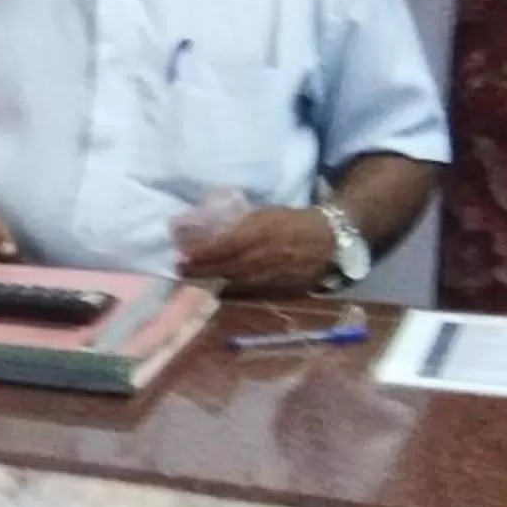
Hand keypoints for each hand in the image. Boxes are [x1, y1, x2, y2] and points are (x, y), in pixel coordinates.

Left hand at [177, 204, 336, 292]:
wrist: (328, 243)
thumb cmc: (292, 222)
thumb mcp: (265, 215)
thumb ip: (238, 225)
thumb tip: (208, 228)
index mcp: (258, 234)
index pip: (220, 246)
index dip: (198, 253)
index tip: (179, 254)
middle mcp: (260, 258)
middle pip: (221, 267)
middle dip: (197, 270)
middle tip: (179, 269)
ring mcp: (267, 277)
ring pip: (231, 282)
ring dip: (210, 281)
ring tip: (193, 279)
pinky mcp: (275, 290)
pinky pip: (246, 292)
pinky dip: (229, 290)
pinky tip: (217, 287)